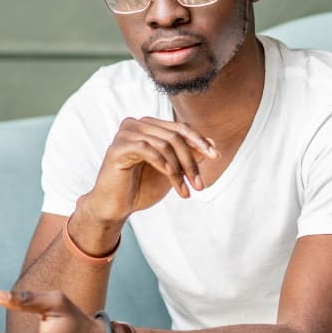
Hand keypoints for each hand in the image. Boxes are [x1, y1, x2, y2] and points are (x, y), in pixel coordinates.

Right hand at [80, 117, 219, 224]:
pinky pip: (148, 150)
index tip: (216, 156)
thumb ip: (189, 156)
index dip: (200, 141)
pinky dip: (164, 164)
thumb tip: (213, 143)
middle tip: (200, 185)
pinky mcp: (117, 147)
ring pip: (165, 144)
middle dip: (191, 161)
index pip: (180, 128)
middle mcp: (136, 124)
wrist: (115, 207)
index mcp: (148, 126)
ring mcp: (125, 134)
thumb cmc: (142, 187)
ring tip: (186, 190)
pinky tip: (171, 177)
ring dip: (180, 169)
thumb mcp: (172, 171)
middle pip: (175, 136)